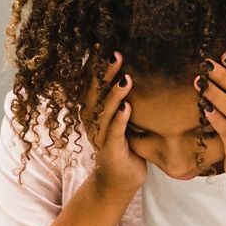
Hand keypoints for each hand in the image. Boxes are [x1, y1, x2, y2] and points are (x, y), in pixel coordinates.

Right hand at [80, 51, 145, 199]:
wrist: (121, 179)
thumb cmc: (125, 144)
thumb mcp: (121, 117)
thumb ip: (121, 97)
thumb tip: (134, 69)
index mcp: (92, 112)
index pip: (90, 85)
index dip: (95, 67)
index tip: (102, 46)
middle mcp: (91, 122)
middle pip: (95, 94)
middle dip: (105, 74)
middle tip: (116, 55)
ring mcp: (99, 137)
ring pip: (104, 112)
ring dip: (114, 95)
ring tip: (126, 79)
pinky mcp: (110, 150)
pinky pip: (114, 133)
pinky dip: (119, 120)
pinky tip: (127, 108)